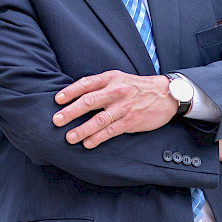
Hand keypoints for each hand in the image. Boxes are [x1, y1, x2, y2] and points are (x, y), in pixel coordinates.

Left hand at [52, 70, 175, 148]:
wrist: (165, 94)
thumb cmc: (136, 87)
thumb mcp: (119, 78)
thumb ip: (100, 85)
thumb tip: (76, 95)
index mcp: (110, 78)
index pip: (86, 83)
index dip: (70, 91)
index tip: (57, 100)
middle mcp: (116, 91)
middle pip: (89, 101)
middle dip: (71, 112)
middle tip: (56, 120)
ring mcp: (124, 107)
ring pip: (99, 119)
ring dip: (82, 129)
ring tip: (70, 137)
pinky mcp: (131, 121)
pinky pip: (111, 131)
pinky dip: (98, 138)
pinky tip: (88, 143)